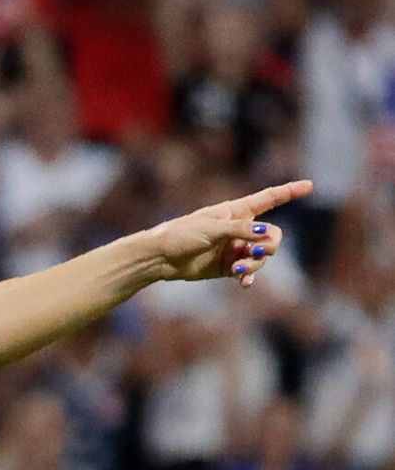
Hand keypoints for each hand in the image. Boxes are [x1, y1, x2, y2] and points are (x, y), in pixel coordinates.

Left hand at [147, 180, 312, 286]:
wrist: (161, 258)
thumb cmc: (181, 234)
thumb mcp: (211, 228)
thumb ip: (240, 230)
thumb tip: (265, 234)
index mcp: (235, 211)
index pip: (268, 199)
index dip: (289, 192)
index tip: (309, 185)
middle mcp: (239, 229)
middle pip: (272, 236)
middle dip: (269, 246)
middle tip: (257, 254)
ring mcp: (235, 248)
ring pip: (261, 257)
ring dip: (255, 265)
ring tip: (239, 271)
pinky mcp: (228, 267)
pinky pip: (248, 273)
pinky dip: (249, 278)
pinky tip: (244, 284)